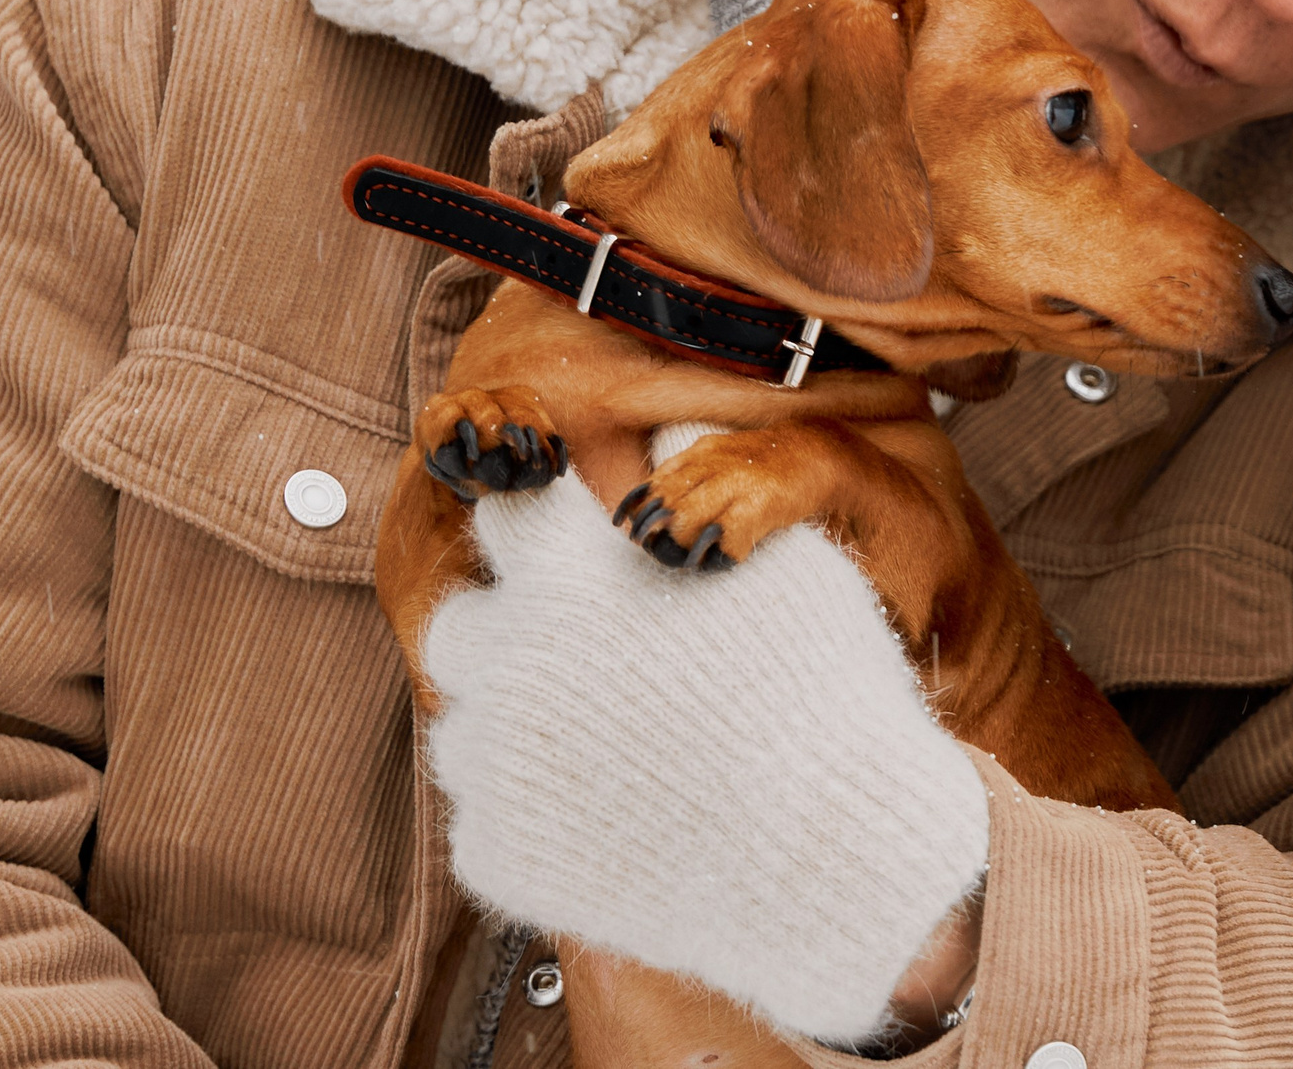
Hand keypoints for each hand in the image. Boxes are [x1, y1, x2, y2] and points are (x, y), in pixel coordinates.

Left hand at [421, 474, 989, 1044]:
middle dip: (519, 630)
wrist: (825, 854)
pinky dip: (543, 808)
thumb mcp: (781, 559)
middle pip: (468, 618)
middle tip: (603, 661)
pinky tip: (621, 807)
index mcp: (565, 569)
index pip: (509, 508)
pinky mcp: (493, 847)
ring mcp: (491, 760)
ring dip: (525, 721)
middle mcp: (505, 654)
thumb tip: (663, 439)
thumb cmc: (819, 695)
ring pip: (473, 721)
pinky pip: (496, 811)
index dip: (549, 526)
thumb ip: (702, 491)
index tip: (576, 549)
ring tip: (619, 742)